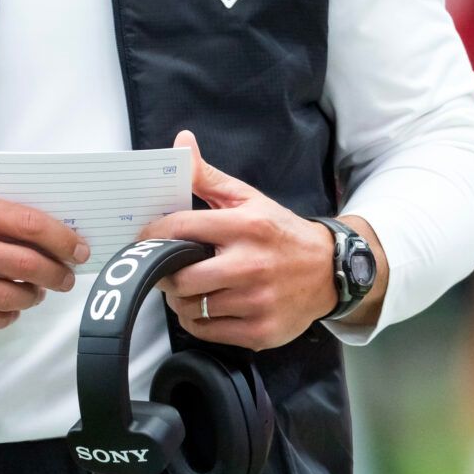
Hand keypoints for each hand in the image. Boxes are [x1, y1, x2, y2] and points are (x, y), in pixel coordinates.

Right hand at [0, 186, 88, 333]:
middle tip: (63, 278)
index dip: (62, 239)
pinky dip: (4, 317)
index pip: (28, 224)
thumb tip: (45, 232)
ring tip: (33, 293)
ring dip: (31, 297)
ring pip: (8, 297)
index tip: (78, 249)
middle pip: (25, 264)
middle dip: (55, 274)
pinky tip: (6, 309)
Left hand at [138, 130, 383, 349]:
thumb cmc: (280, 232)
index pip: (180, 228)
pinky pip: (205, 331)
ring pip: (190, 308)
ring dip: (179, 299)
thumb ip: (208, 175)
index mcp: (245, 226)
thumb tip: (181, 142)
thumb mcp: (248, 198)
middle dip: (164, 273)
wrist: (329, 271)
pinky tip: (204, 306)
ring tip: (187, 286)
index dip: (152, 234)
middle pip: (180, 277)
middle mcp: (251, 265)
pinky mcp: (260, 331)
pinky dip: (196, 321)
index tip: (143, 239)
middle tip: (165, 268)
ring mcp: (256, 302)